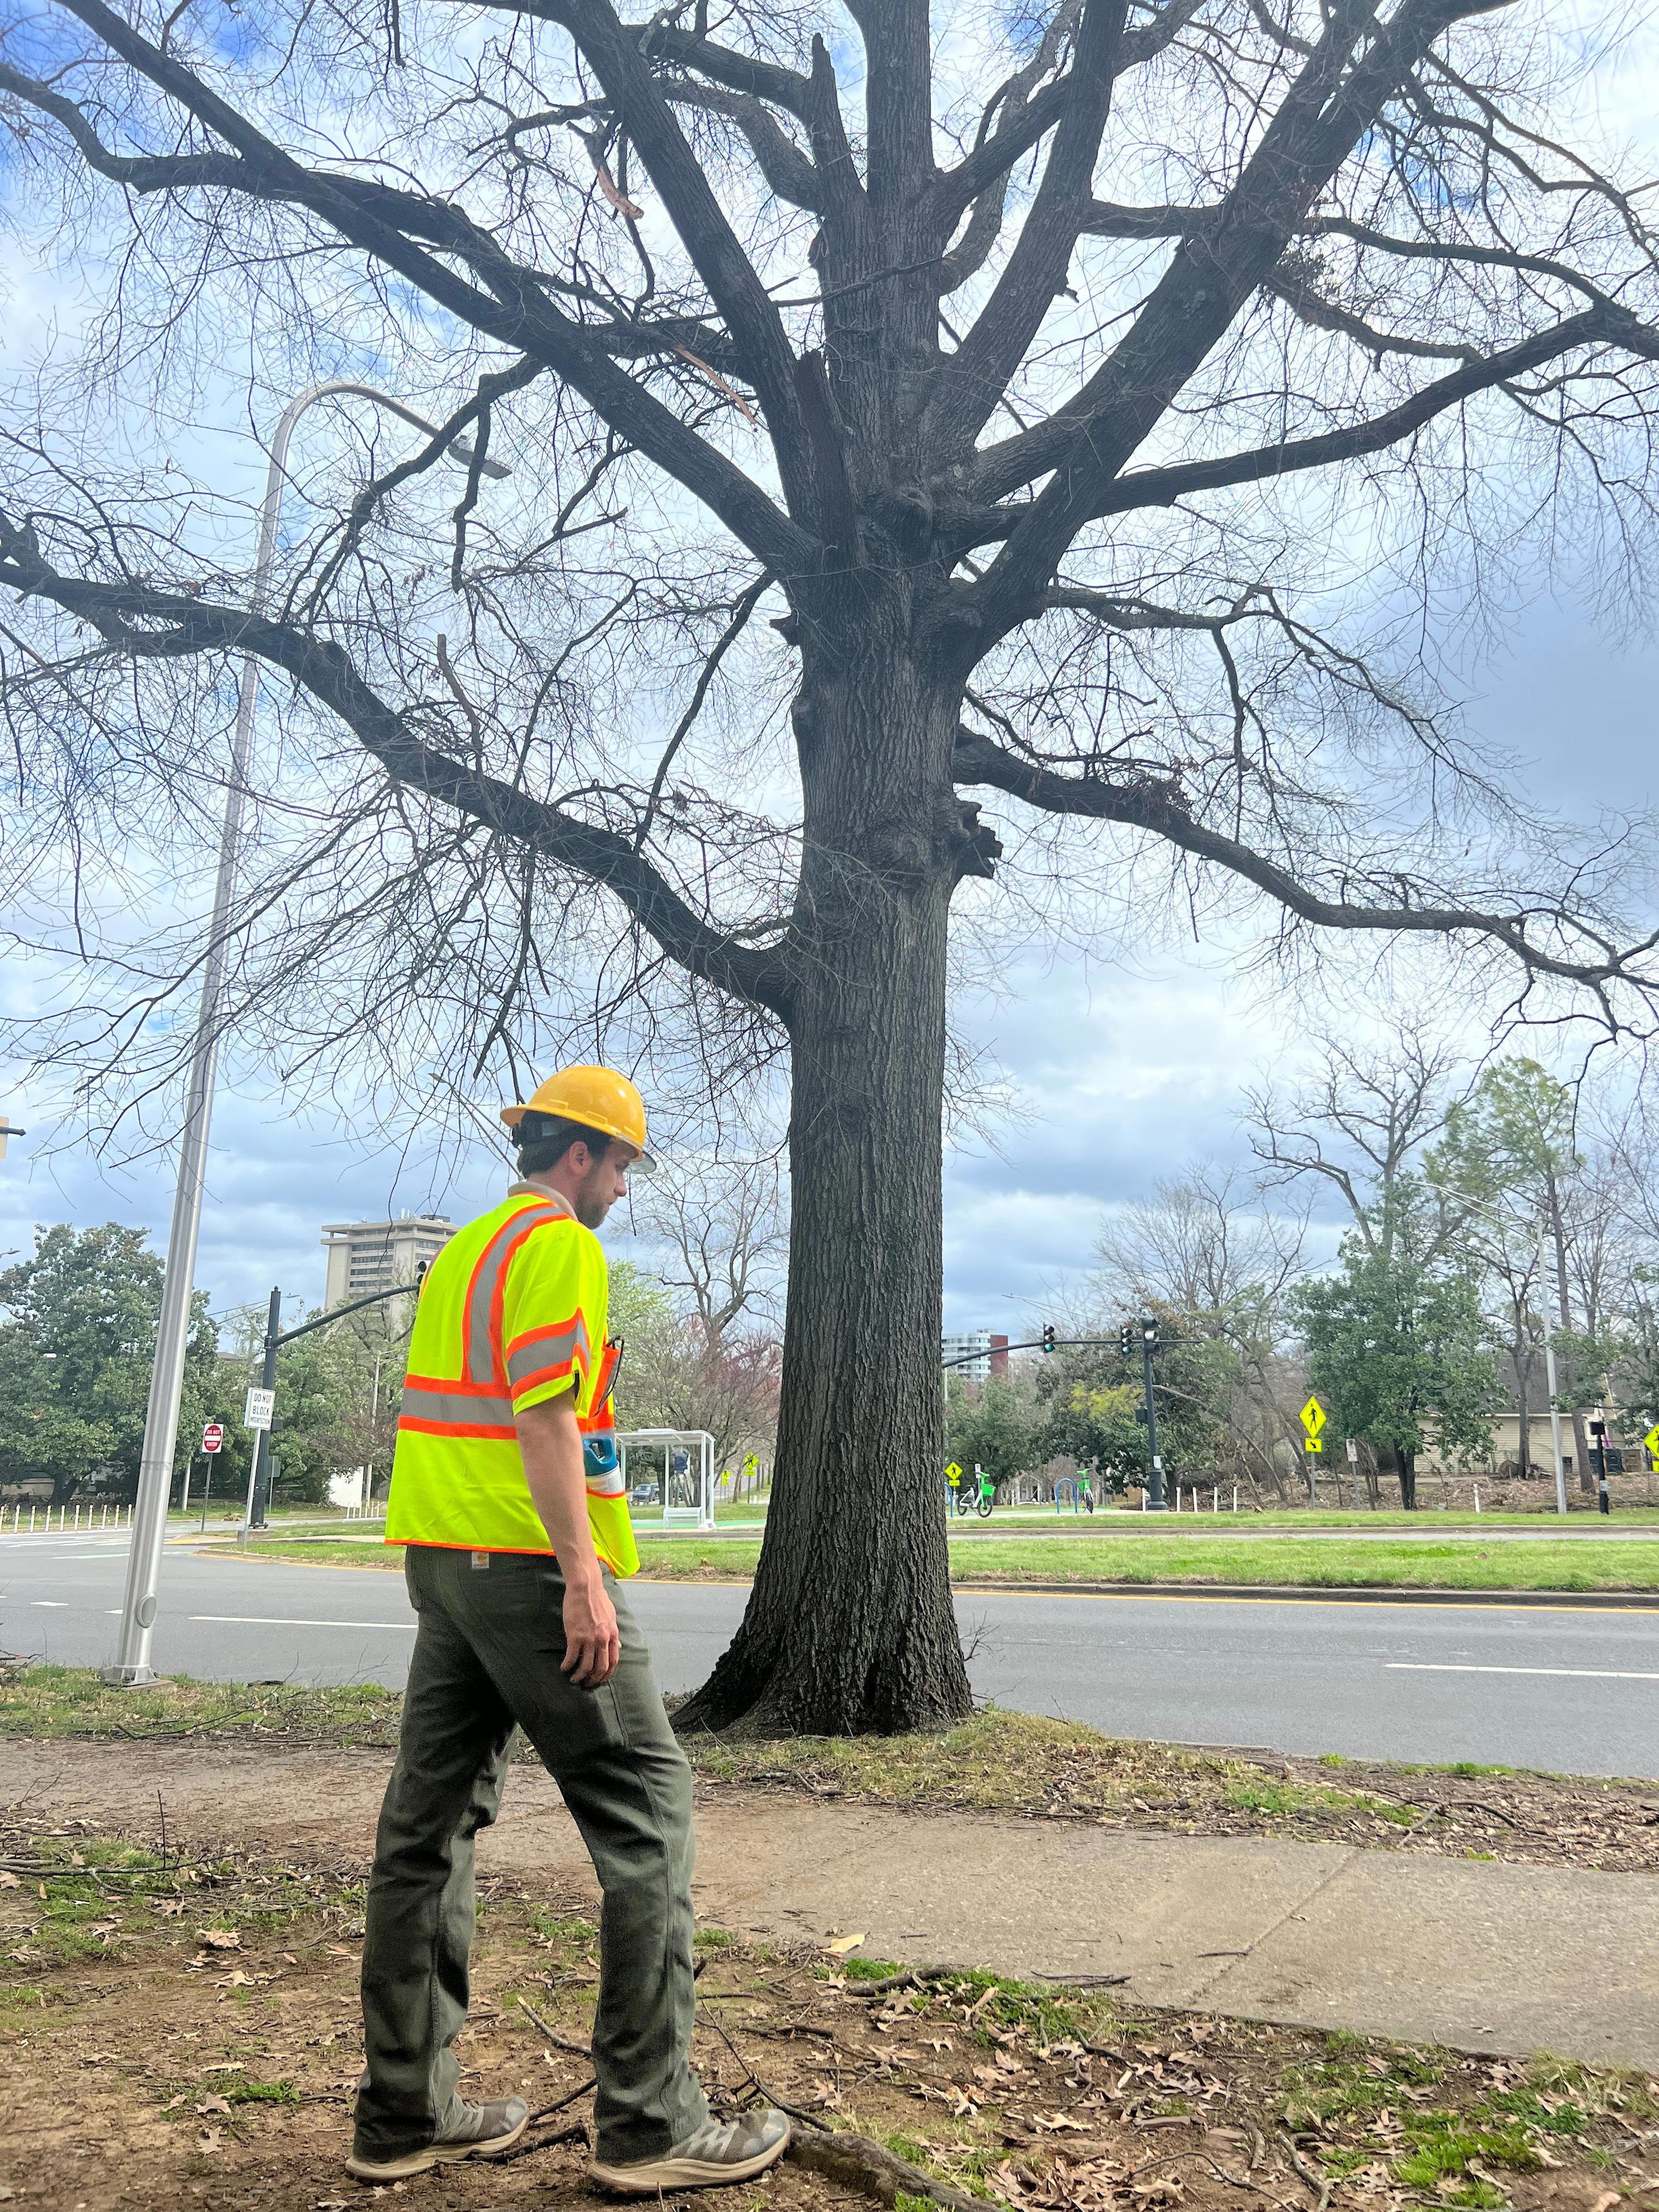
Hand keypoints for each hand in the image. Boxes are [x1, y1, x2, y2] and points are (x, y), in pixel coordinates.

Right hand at [561, 1573, 620, 1687]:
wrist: (585, 1587)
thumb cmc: (598, 1599)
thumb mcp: (612, 1616)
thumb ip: (614, 1633)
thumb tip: (619, 1646)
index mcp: (613, 1635)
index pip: (613, 1662)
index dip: (606, 1674)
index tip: (600, 1679)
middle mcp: (602, 1640)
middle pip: (600, 1668)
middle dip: (593, 1680)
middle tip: (586, 1683)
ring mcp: (588, 1639)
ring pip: (585, 1666)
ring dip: (579, 1676)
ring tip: (574, 1679)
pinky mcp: (574, 1636)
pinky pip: (571, 1657)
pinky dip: (567, 1665)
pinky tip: (564, 1668)